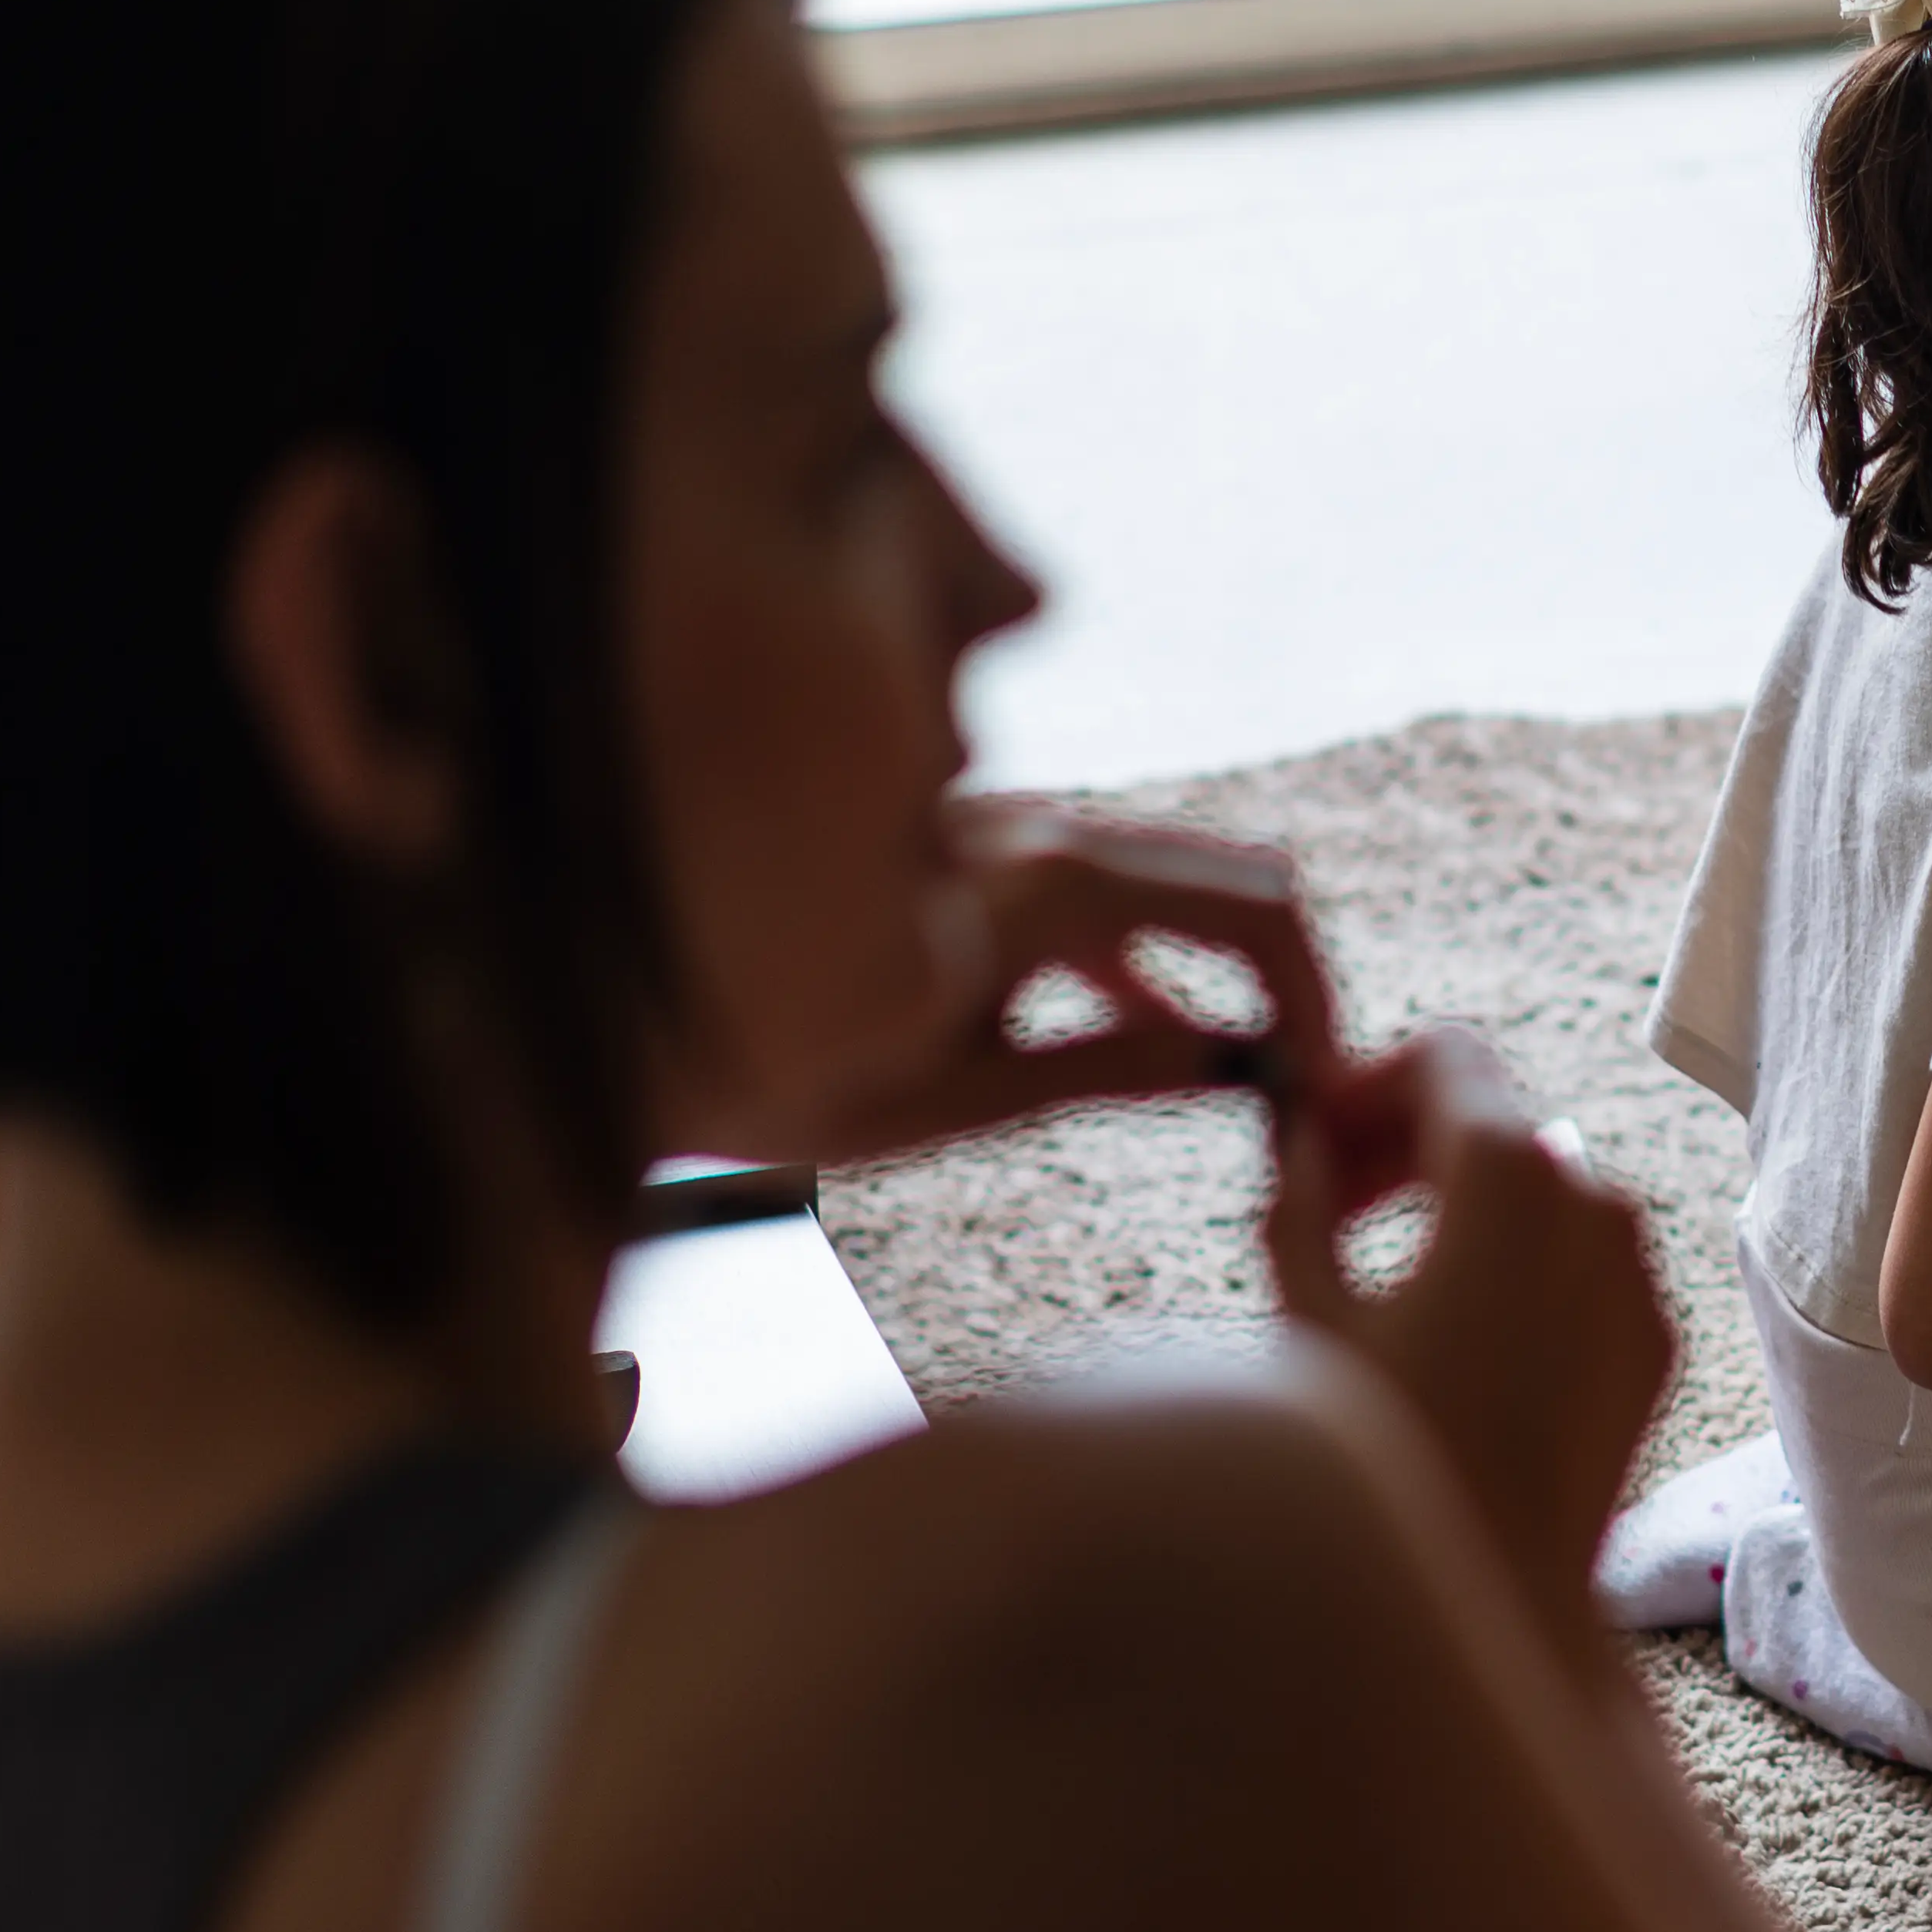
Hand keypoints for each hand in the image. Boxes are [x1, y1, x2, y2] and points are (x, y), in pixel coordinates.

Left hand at [726, 803, 1335, 1170]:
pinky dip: (1150, 959)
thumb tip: (1232, 1067)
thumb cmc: (762, 1070)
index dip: (1311, 991)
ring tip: (1233, 1084)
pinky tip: (1153, 1036)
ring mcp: (999, 834)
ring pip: (1166, 883)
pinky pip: (1098, 892)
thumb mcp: (946, 1101)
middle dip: (1283, 977)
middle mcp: (1031, 830)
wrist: (613, 1007)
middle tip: (1295, 1088)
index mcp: (1042, 885)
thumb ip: (1102, 1073)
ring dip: (1218, 970)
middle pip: (1225, 877)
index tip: (1318, 1084)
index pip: (1250, 905)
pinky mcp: (971, 857)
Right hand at [1267, 1036, 1674, 1607]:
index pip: (1445, 1053)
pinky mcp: (1653, 1336)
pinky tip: (1445, 1332)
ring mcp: (1638, 1270)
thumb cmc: (1386, 1456)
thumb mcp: (1307, 1309)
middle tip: (1322, 1197)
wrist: (1498, 1597)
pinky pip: (1577, 1263)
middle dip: (1404, 1139)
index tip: (1311, 1137)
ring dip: (1456, 1202)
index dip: (1365, 1079)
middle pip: (1494, 1114)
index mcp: (1512, 1169)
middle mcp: (1598, 1197)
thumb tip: (1299, 1141)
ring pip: (1539, 1188)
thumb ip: (1300, 1195)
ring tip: (1372, 1271)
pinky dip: (1514, 1265)